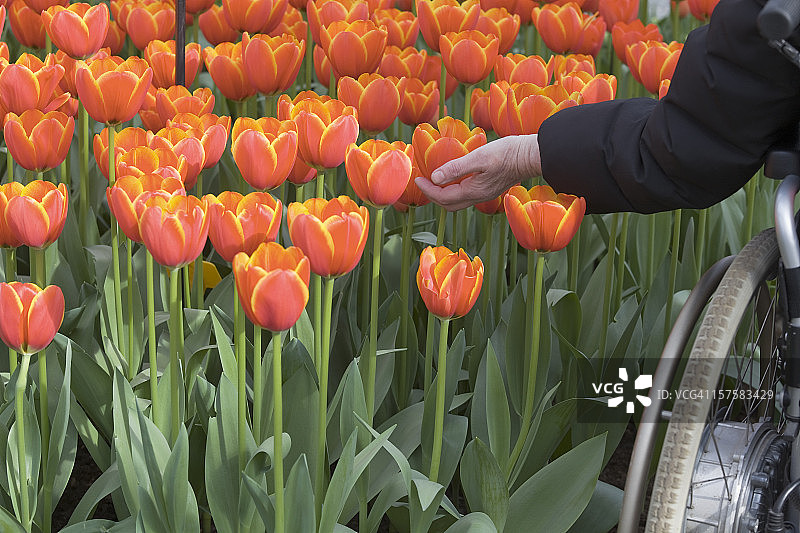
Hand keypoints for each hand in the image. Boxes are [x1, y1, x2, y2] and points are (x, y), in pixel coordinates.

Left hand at [415, 134, 541, 210]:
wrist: (531, 155)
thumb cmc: (507, 153)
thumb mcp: (479, 157)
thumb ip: (456, 168)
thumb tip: (435, 178)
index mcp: (473, 191)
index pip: (443, 197)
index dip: (428, 190)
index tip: (417, 179)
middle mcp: (478, 197)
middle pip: (449, 205)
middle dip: (433, 195)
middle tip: (423, 182)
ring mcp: (485, 194)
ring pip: (458, 201)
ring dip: (444, 193)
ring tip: (435, 180)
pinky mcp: (490, 188)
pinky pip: (467, 195)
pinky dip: (455, 189)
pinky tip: (453, 177)